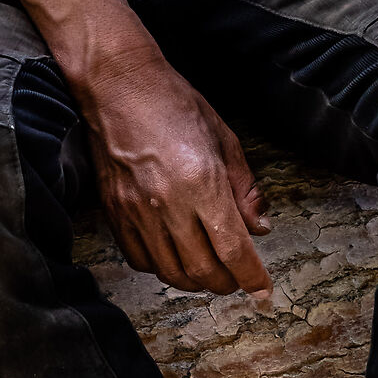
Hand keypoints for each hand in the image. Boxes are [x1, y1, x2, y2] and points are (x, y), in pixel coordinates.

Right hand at [79, 49, 273, 304]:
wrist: (117, 87)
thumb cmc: (174, 104)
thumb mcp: (224, 138)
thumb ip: (244, 189)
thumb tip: (259, 228)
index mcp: (202, 183)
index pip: (233, 250)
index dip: (252, 278)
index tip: (263, 291)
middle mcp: (169, 204)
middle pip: (203, 270)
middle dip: (226, 283)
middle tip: (237, 278)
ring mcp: (137, 211)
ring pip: (170, 272)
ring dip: (196, 281)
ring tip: (209, 271)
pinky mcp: (115, 213)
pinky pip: (139, 260)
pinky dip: (162, 269)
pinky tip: (174, 257)